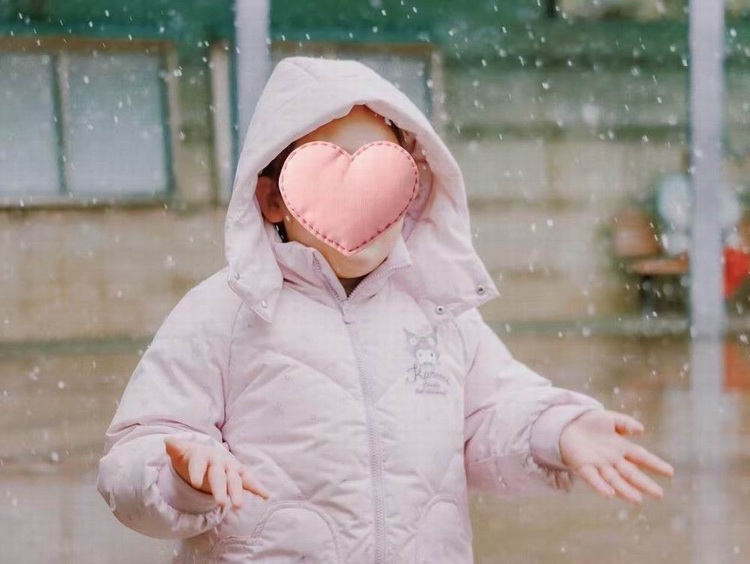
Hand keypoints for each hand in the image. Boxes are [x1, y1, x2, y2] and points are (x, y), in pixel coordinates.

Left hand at [164, 436, 269, 509]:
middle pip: (219, 476)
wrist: (208, 456)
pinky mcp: (239, 474)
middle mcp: (219, 461)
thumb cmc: (192, 458)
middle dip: (221, 489)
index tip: (194, 483)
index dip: (197, 472)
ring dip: (238, 492)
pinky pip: (249, 481)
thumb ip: (176, 449)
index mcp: (203, 456)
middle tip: (221, 503)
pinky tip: (266, 496)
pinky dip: (258, 488)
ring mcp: (231, 468)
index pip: (199, 464)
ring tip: (239, 506)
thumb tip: (167, 440)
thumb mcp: (182, 454)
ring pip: (235, 480)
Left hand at [559, 409, 673, 504]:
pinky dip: (600, 486)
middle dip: (644, 483)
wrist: (565, 423)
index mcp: (621, 448)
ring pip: (614, 479)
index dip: (655, 464)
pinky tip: (609, 494)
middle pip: (631, 473)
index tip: (670, 472)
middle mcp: (612, 459)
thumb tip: (641, 430)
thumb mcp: (610, 419)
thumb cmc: (589, 422)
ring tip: (638, 500)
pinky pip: (593, 478)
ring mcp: (598, 464)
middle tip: (659, 494)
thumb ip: (626, 423)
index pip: (641, 457)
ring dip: (625, 490)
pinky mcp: (583, 466)